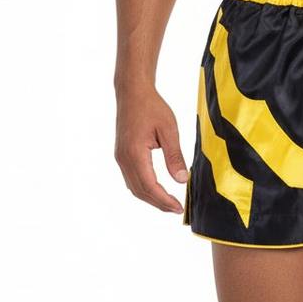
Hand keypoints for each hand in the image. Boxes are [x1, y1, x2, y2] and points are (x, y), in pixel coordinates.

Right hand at [115, 87, 187, 212]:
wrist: (133, 92)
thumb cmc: (152, 107)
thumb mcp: (169, 130)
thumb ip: (174, 156)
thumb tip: (181, 180)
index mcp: (135, 154)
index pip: (150, 186)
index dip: (165, 200)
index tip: (179, 207)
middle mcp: (124, 159)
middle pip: (140, 191)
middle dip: (159, 203)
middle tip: (177, 209)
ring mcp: (121, 157)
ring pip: (134, 187)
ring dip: (151, 198)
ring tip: (169, 203)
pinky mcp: (122, 155)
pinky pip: (131, 178)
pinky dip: (144, 188)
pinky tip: (157, 190)